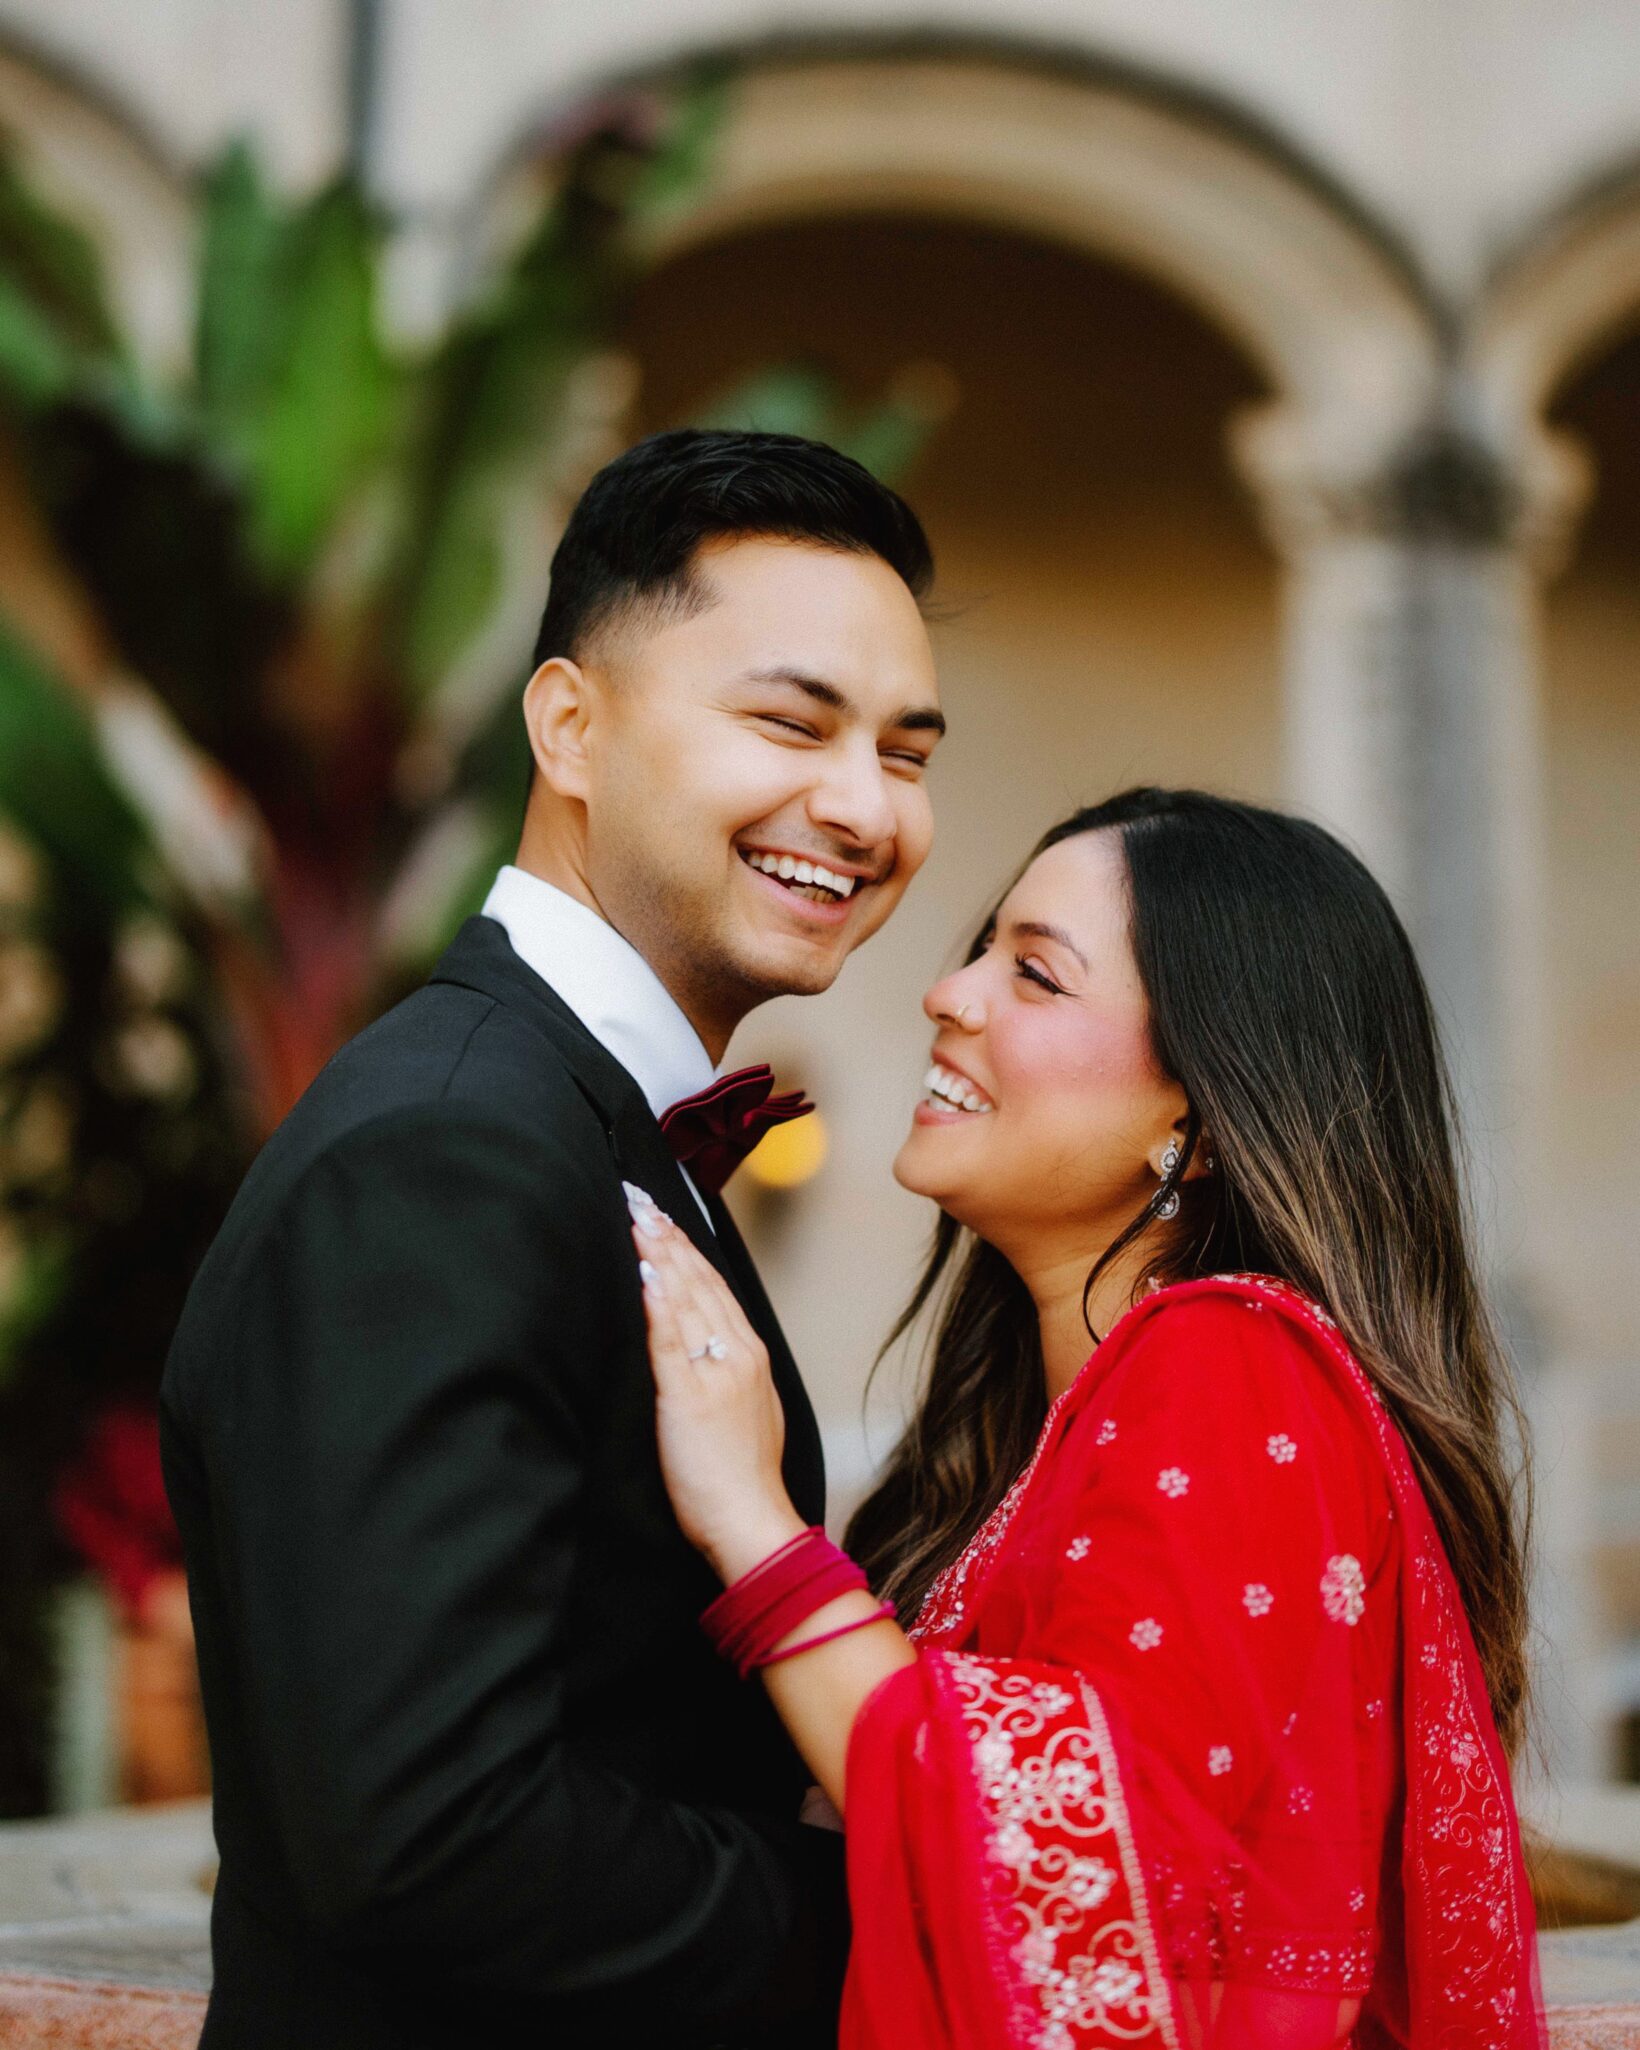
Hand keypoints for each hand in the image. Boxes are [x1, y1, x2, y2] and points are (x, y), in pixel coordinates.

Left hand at [627, 1185, 802, 1579]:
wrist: (752, 1522)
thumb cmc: (743, 1480)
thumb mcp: (749, 1412)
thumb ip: (727, 1373)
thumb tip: (703, 1347)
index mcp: (751, 1357)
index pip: (715, 1288)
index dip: (687, 1249)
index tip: (664, 1218)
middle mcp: (737, 1356)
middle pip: (698, 1283)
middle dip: (667, 1238)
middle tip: (641, 1200)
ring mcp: (714, 1374)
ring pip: (684, 1300)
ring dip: (658, 1255)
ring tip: (636, 1220)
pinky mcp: (687, 1397)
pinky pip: (667, 1340)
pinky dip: (656, 1302)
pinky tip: (644, 1272)